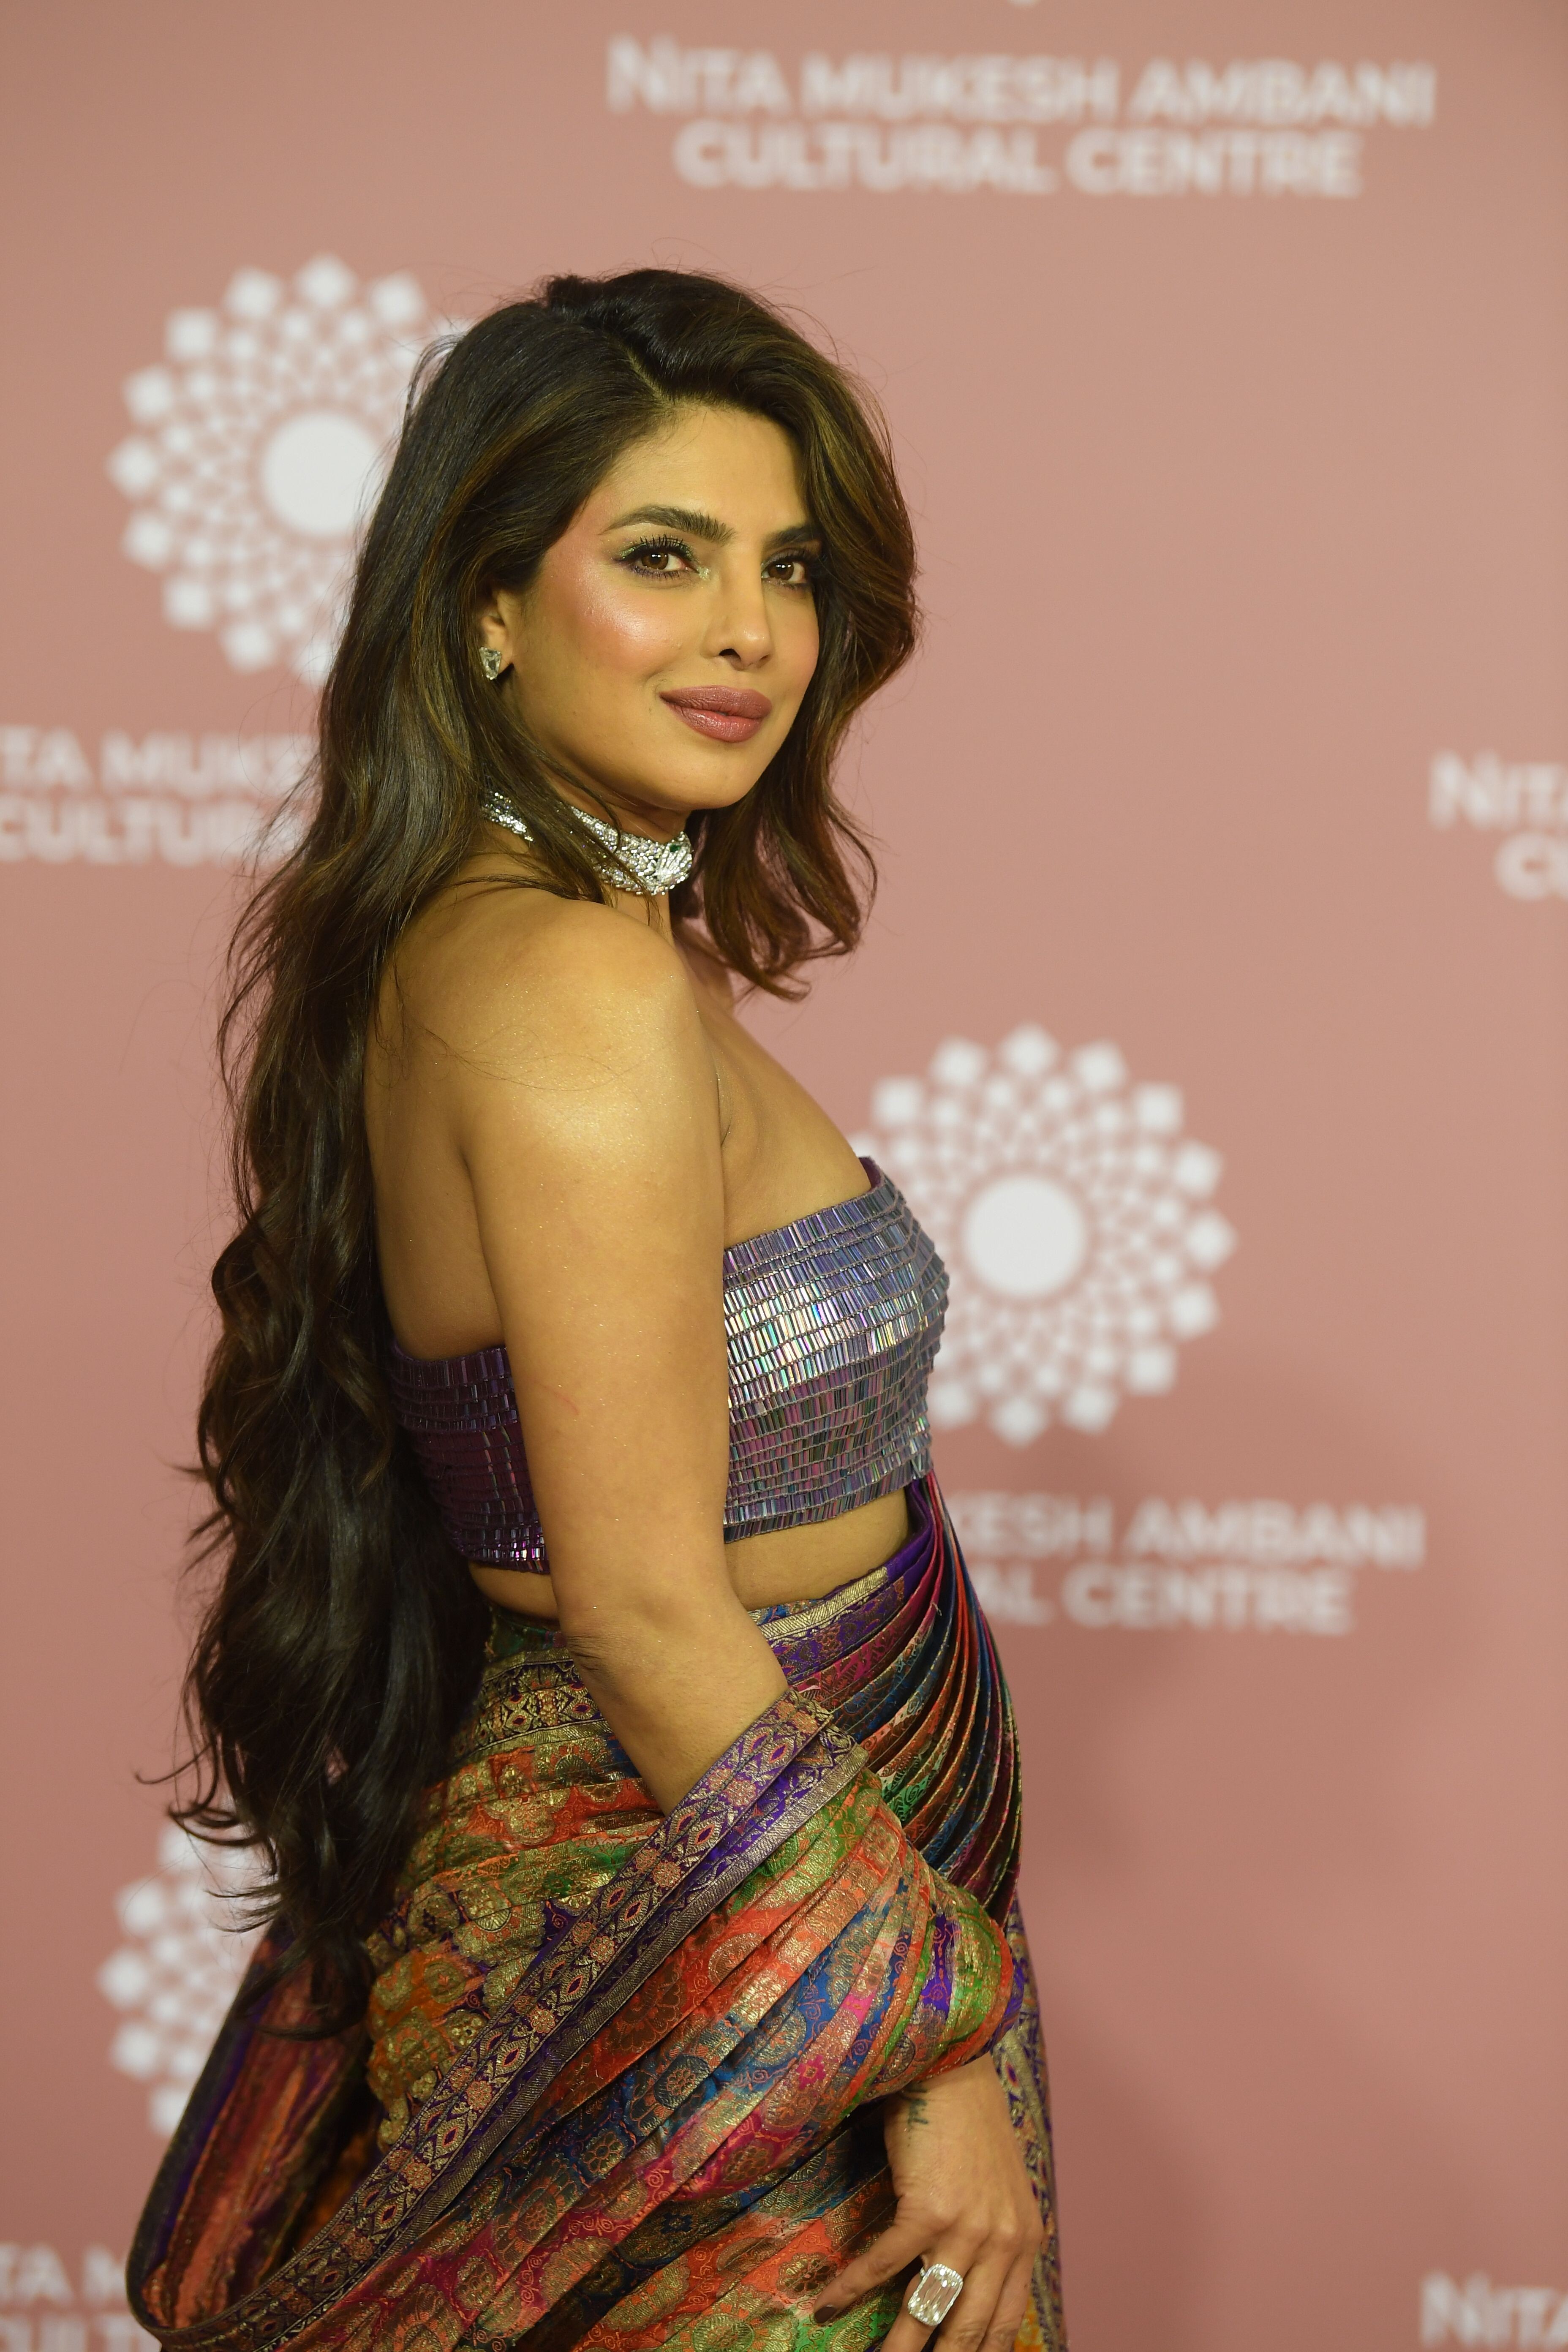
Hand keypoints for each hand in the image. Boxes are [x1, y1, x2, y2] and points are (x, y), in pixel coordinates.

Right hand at [814, 2056, 1043, 2349]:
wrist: (952, 2063)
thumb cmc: (968, 2123)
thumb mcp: (1000, 2190)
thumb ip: (994, 2241)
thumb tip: (964, 2290)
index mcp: (1025, 2243)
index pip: (1004, 2327)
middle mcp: (1004, 2242)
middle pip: (968, 2332)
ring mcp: (968, 2228)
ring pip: (927, 2311)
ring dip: (896, 2349)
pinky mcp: (928, 2209)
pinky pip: (883, 2264)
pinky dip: (849, 2289)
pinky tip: (824, 2306)